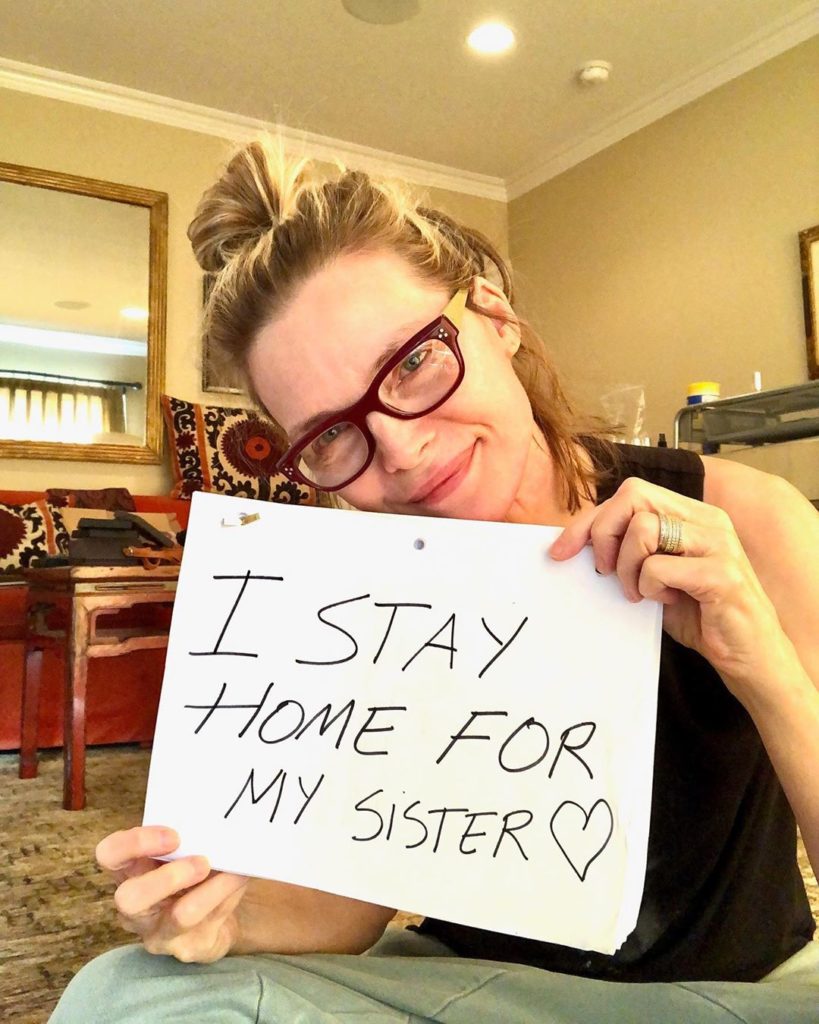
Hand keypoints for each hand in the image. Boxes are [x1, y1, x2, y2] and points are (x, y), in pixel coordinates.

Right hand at [96, 825, 248, 962]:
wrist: (216, 914)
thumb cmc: (192, 872)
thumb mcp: (184, 850)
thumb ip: (190, 835)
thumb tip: (218, 816)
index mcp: (129, 871)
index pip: (109, 854)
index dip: (136, 843)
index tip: (174, 836)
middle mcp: (135, 907)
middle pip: (129, 898)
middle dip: (168, 878)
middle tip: (202, 862)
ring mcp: (158, 933)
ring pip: (178, 918)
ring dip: (211, 890)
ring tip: (232, 872)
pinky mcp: (187, 949)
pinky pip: (209, 925)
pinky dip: (229, 896)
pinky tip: (240, 879)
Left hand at [550, 477, 786, 699]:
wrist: (749, 654)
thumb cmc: (699, 613)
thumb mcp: (655, 575)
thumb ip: (628, 551)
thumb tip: (578, 543)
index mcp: (691, 513)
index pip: (629, 495)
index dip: (588, 521)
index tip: (560, 550)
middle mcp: (707, 519)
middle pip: (633, 497)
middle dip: (604, 535)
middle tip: (606, 572)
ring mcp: (717, 543)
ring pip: (643, 530)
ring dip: (628, 569)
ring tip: (642, 592)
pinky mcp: (721, 573)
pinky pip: (658, 568)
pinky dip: (650, 588)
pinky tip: (666, 601)